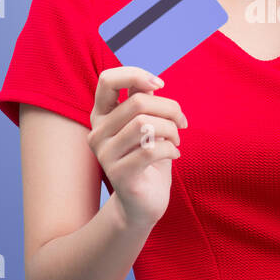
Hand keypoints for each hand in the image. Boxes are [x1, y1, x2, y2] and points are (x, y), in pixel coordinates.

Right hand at [86, 66, 187, 230]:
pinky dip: (171, 149)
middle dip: (169, 108)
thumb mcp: (146, 125)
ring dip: (171, 129)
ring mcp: (105, 155)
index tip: (160, 85)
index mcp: (102, 116)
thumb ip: (144, 102)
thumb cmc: (149, 160)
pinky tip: (175, 155)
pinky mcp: (119, 174)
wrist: (144, 204)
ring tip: (177, 140)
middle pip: (137, 102)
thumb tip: (152, 82)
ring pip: (145, 124)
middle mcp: (97, 133)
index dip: (136, 75)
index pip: (107, 80)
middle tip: (181, 123)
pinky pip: (151, 150)